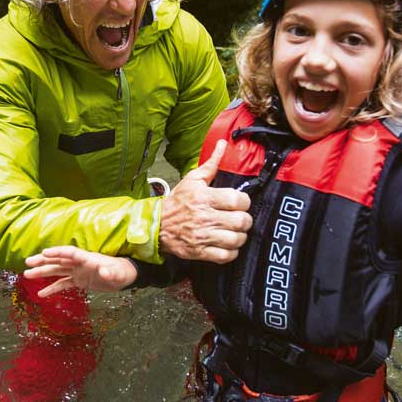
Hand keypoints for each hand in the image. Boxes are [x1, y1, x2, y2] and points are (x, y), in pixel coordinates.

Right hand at [23, 246, 137, 296]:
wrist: (125, 277)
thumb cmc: (122, 272)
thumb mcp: (117, 273)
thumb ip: (110, 272)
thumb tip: (103, 271)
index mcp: (88, 258)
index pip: (70, 253)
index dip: (57, 252)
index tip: (45, 253)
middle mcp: (80, 263)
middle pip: (59, 260)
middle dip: (43, 260)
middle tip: (28, 262)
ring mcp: (78, 272)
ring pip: (57, 270)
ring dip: (43, 272)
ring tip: (27, 274)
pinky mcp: (79, 281)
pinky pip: (62, 283)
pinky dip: (52, 288)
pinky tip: (41, 293)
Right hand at [159, 139, 251, 262]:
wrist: (156, 225)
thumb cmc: (177, 201)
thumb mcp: (192, 179)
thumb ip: (211, 163)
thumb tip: (223, 144)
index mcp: (204, 197)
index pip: (237, 199)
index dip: (244, 201)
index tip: (240, 202)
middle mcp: (205, 217)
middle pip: (240, 221)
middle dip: (245, 221)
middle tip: (241, 219)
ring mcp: (202, 236)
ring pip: (235, 240)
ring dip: (240, 237)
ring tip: (236, 232)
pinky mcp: (200, 251)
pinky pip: (225, 256)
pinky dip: (231, 252)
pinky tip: (228, 245)